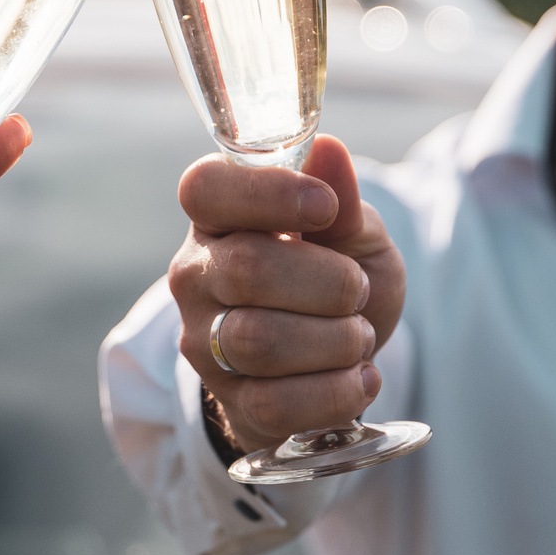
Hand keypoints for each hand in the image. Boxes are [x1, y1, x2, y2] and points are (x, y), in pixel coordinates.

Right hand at [168, 135, 405, 453]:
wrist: (334, 365)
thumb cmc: (336, 282)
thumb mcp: (353, 236)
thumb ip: (342, 201)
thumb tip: (330, 150)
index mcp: (218, 217)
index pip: (206, 188)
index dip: (267, 193)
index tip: (324, 206)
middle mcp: (195, 275)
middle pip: (247, 269)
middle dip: (328, 282)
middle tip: (356, 289)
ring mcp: (203, 342)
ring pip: (259, 341)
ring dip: (335, 340)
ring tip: (359, 336)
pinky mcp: (228, 401)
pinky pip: (276, 403)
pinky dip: (336, 392)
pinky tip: (360, 378)